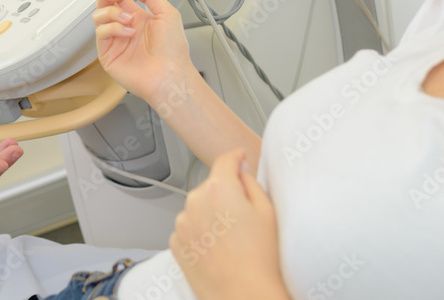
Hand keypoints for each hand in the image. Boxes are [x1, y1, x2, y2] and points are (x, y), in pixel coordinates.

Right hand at [92, 0, 197, 103]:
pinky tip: (127, 33)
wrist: (170, 75)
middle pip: (105, 4)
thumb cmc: (173, 50)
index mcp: (139, 18)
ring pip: (99, 16)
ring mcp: (115, 41)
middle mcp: (125, 27)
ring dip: (113, 12)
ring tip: (128, 19)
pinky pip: (101, 33)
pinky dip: (113, 28)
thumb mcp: (167, 12)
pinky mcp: (107, 54)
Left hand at [169, 150, 286, 298]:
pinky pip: (189, 228)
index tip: (238, 157)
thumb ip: (251, 182)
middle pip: (211, 186)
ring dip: (210, 215)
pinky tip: (217, 248)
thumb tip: (240, 170)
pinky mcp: (176, 242)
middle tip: (243, 219)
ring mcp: (183, 222)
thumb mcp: (267, 211)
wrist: (243, 295)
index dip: (235, 157)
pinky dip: (200, 233)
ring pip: (198, 208)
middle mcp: (195, 201)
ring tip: (231, 240)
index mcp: (219, 188)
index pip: (225, 160)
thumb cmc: (259, 259)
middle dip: (225, 195)